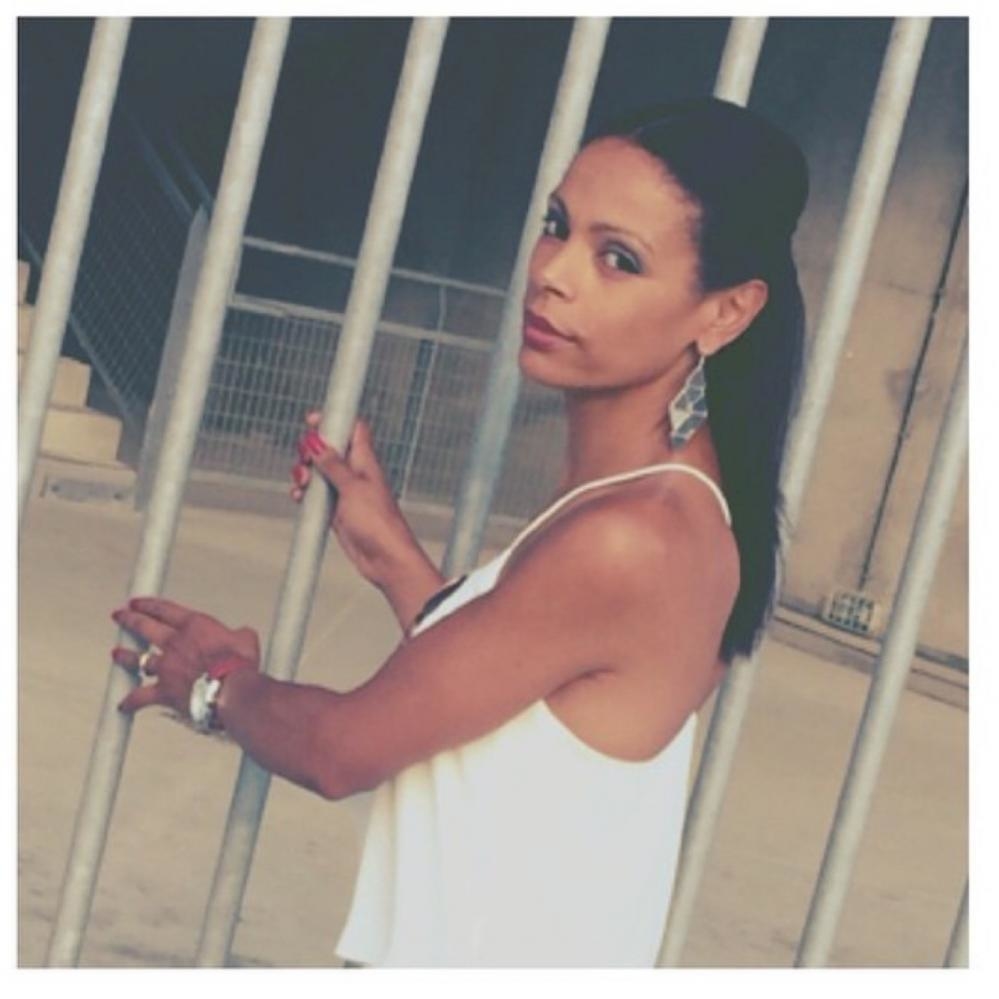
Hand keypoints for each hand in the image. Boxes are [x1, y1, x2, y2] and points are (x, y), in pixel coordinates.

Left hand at [111, 597, 259, 716]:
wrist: (231, 690)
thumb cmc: (240, 664)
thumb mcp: (246, 639)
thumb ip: (240, 633)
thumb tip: (243, 634)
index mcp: (194, 626)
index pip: (165, 609)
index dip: (149, 604)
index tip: (138, 602)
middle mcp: (174, 643)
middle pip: (144, 627)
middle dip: (129, 619)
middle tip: (120, 615)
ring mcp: (165, 667)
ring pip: (137, 659)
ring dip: (125, 656)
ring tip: (117, 653)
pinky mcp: (163, 691)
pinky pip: (140, 696)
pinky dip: (131, 701)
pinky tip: (123, 705)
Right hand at [290, 411, 420, 589]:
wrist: (385, 558)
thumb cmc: (378, 523)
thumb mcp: (351, 487)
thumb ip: (332, 464)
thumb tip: (317, 441)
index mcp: (364, 460)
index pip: (351, 429)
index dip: (333, 421)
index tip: (312, 420)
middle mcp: (354, 473)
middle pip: (328, 449)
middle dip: (310, 451)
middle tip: (306, 462)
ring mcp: (344, 492)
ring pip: (318, 473)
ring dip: (304, 474)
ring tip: (303, 484)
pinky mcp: (336, 510)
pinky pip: (316, 496)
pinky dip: (305, 494)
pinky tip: (300, 498)